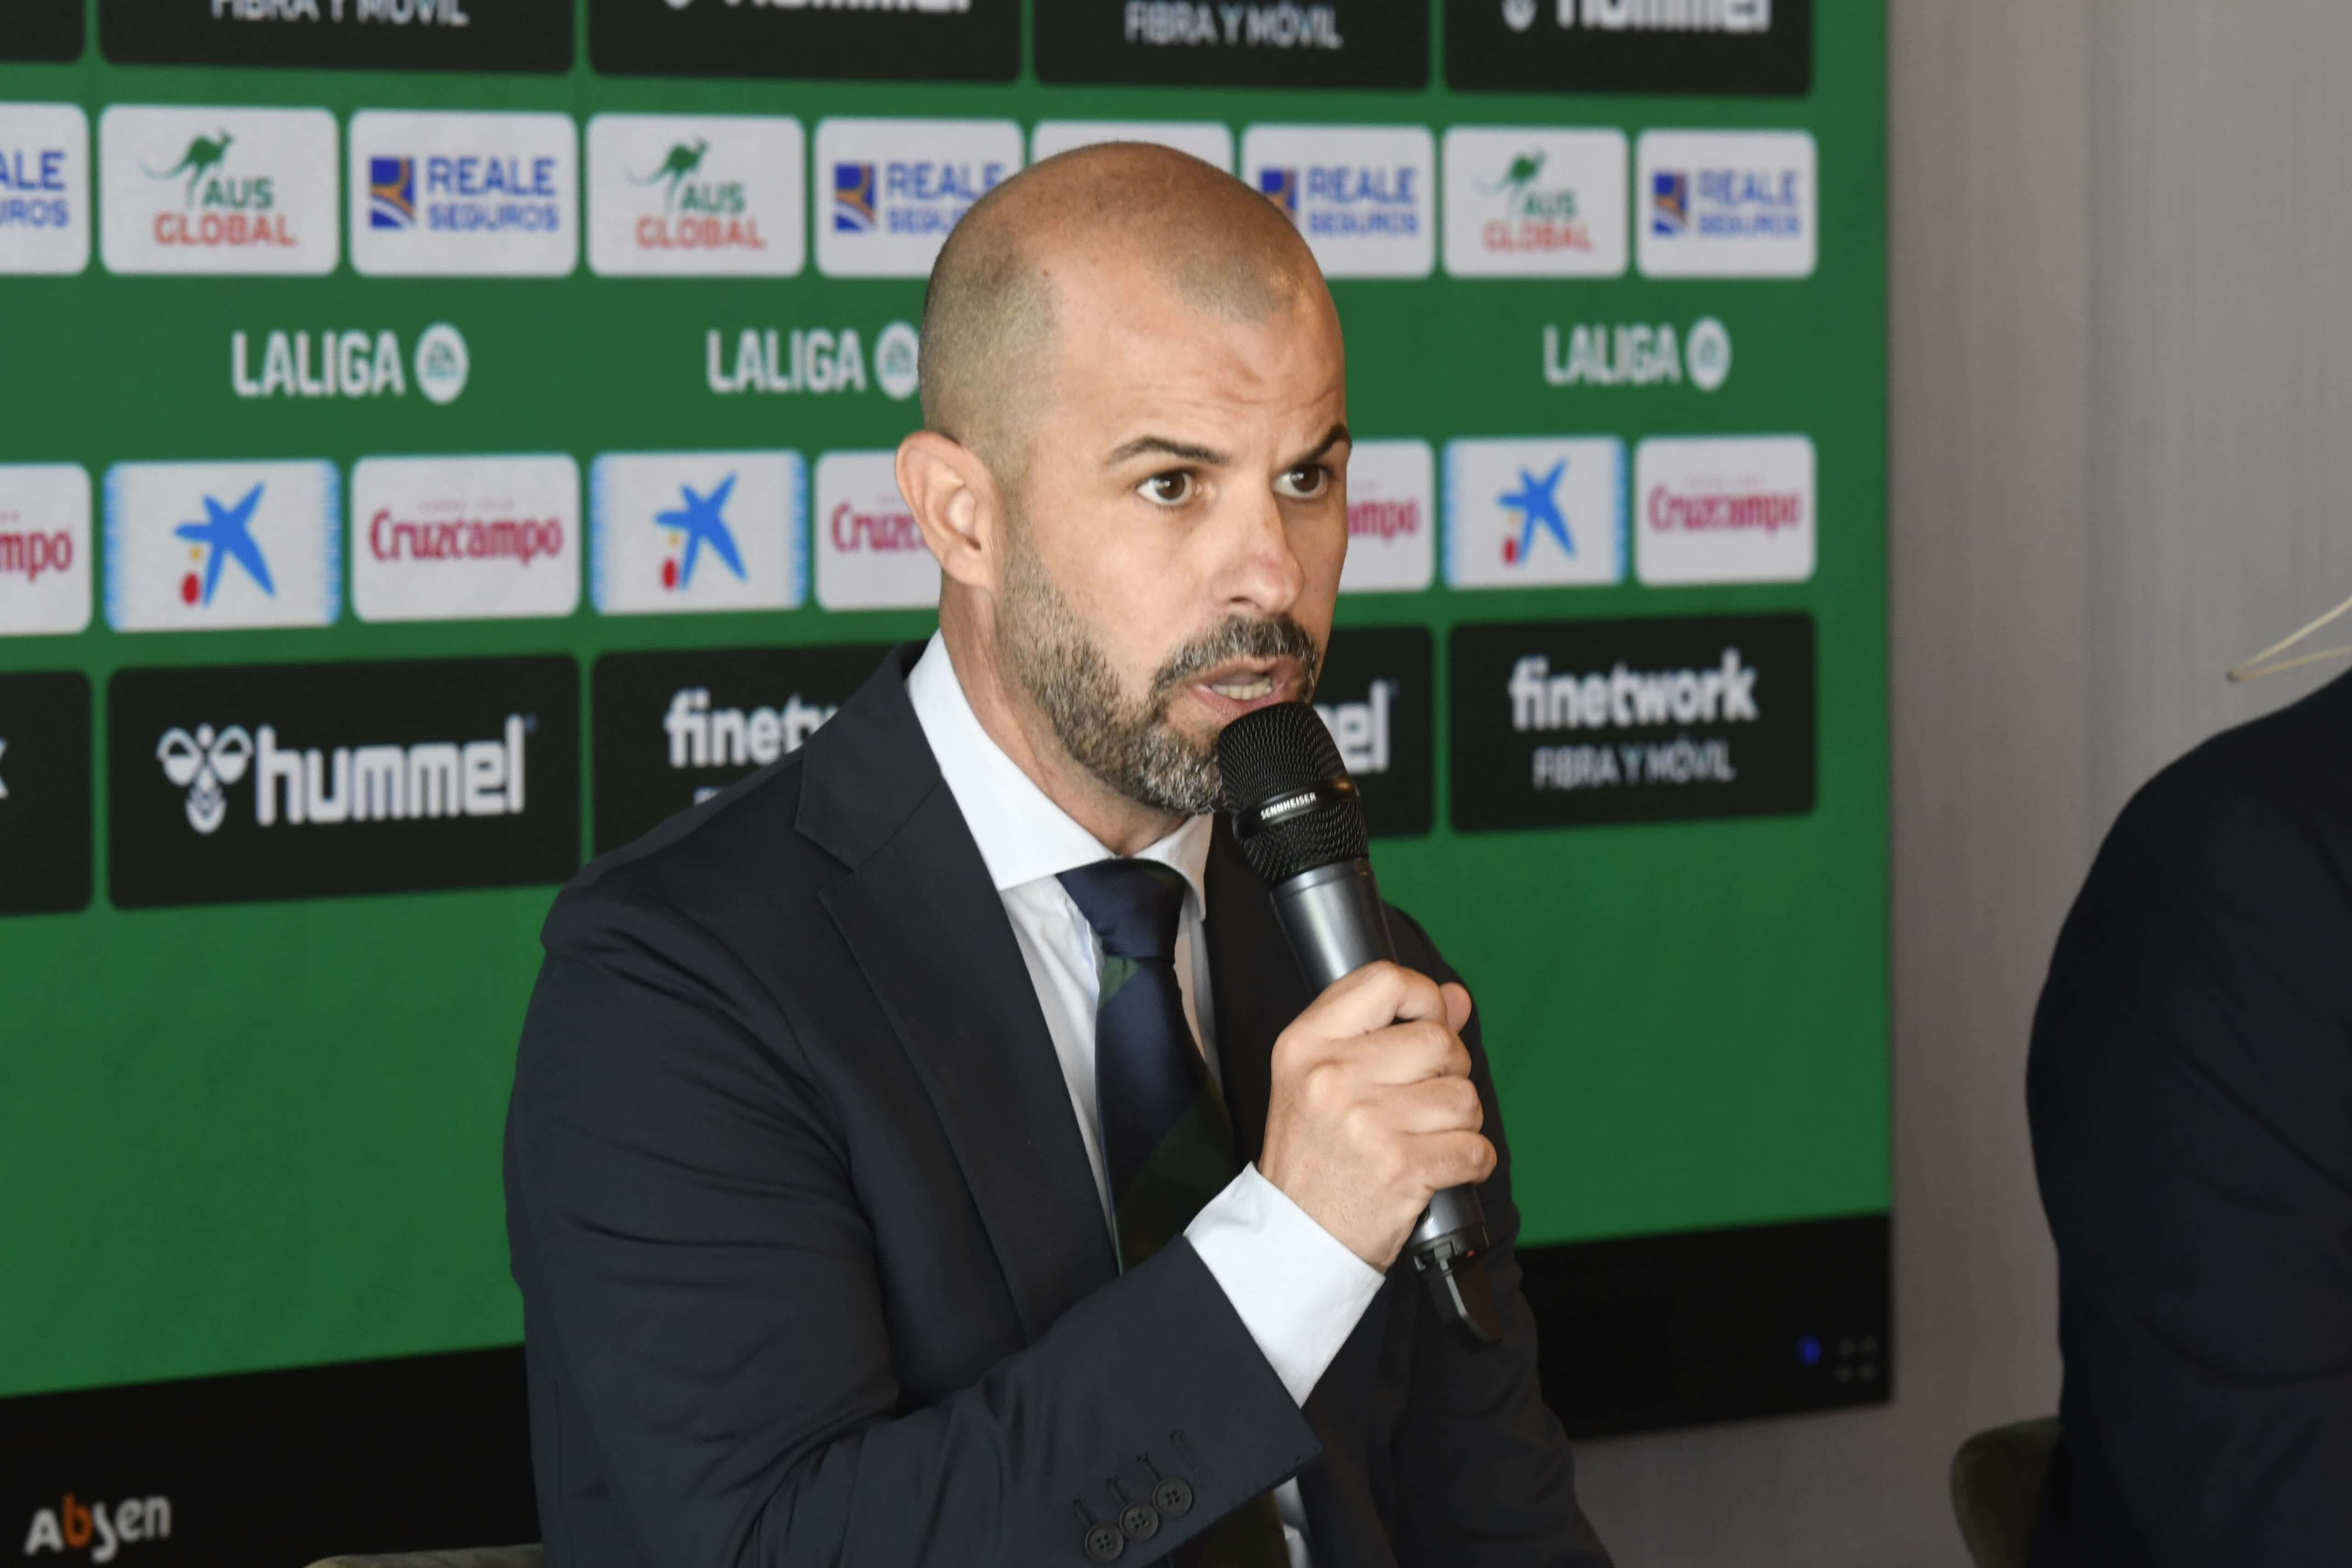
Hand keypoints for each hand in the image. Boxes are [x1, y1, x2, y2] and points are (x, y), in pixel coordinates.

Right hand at [1256, 962, 1494, 1270]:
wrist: (1295, 1233)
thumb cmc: (1313, 1154)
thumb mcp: (1324, 1078)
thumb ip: (1388, 1029)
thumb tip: (1456, 998)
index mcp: (1307, 1044)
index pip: (1385, 982)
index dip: (1423, 999)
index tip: (1426, 1025)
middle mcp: (1332, 1077)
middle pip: (1439, 1040)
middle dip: (1449, 1071)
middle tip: (1423, 1101)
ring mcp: (1366, 1123)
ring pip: (1464, 1096)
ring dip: (1460, 1121)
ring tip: (1426, 1137)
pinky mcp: (1401, 1168)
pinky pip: (1475, 1148)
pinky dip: (1472, 1161)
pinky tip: (1442, 1167)